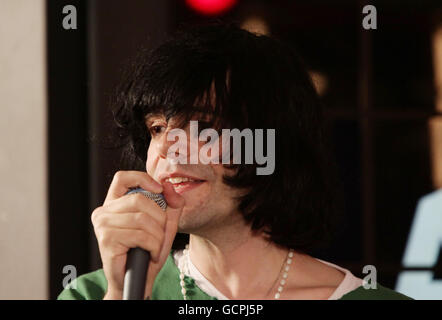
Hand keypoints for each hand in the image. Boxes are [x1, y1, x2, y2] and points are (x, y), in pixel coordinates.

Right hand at [91, 171, 183, 299]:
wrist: (137, 280)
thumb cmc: (147, 251)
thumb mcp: (165, 224)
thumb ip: (171, 204)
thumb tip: (169, 186)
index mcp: (115, 203)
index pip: (123, 178)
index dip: (142, 178)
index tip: (159, 189)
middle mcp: (104, 211)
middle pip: (139, 200)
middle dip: (159, 218)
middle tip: (160, 234)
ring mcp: (102, 225)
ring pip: (142, 219)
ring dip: (157, 236)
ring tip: (155, 247)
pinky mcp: (106, 239)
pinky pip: (141, 235)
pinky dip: (153, 246)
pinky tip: (150, 254)